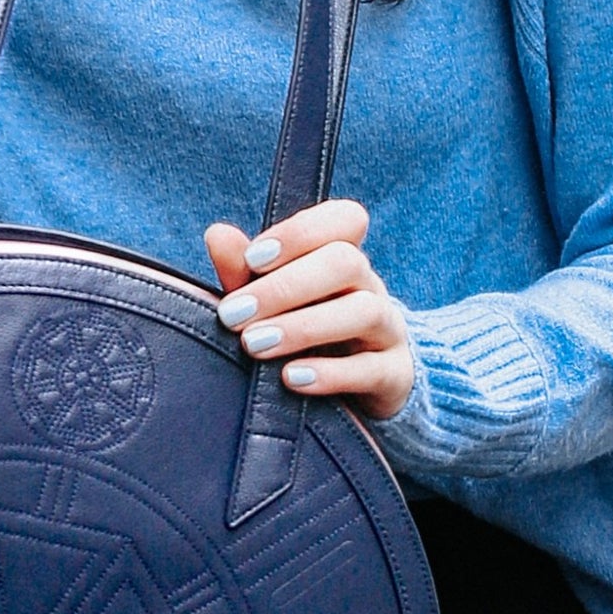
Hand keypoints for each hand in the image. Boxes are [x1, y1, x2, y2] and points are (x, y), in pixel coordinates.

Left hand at [205, 196, 415, 420]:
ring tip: (255, 345)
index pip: (345, 219)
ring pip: (364, 311)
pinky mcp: (394, 375)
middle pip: (345, 262)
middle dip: (284, 286)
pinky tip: (292, 378)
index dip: (300, 232)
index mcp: (343, 259)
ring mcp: (388, 331)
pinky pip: (372, 369)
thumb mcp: (269, 303)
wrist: (351, 394)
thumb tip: (218, 234)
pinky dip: (330, 374)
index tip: (253, 258)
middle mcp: (370, 287)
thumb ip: (243, 272)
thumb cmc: (304, 336)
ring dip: (303, 327)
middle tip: (234, 314)